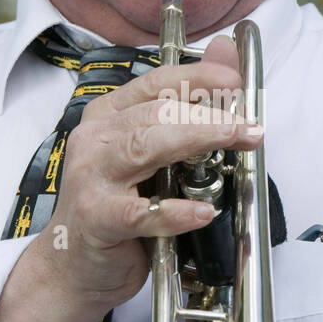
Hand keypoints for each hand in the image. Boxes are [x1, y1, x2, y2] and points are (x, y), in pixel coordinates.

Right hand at [25, 36, 260, 315]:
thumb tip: (226, 54)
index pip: (156, 83)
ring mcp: (91, 178)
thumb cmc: (116, 207)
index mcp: (108, 117)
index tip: (237, 81)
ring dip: (196, 140)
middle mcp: (95, 140)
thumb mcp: (152, 155)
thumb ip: (186, 108)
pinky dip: (174, 212)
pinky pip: (139, 212)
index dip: (198, 77)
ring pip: (145, 147)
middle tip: (249, 125)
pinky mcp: (96, 219)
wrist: (72, 267)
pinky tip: (203, 212)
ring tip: (236, 141)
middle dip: (208, 114)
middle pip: (155, 113)